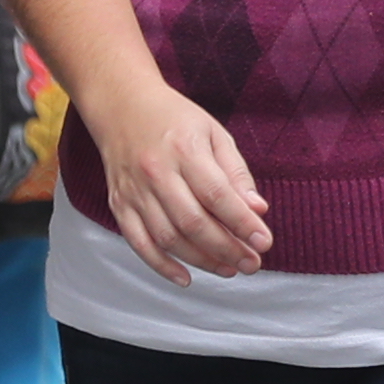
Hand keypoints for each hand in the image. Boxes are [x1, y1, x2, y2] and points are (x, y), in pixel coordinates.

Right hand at [85, 73, 269, 281]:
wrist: (121, 105)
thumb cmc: (175, 119)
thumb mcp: (214, 133)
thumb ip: (236, 173)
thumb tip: (257, 210)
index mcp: (185, 150)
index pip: (218, 195)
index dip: (243, 224)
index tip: (264, 243)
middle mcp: (156, 172)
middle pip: (193, 222)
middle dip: (227, 249)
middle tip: (251, 264)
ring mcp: (134, 190)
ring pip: (167, 237)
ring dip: (201, 260)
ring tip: (229, 269)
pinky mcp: (119, 204)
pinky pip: (138, 242)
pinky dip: (160, 265)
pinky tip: (185, 278)